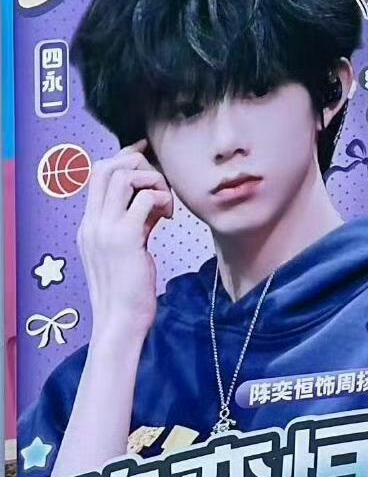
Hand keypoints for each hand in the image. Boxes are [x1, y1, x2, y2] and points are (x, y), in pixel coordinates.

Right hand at [77, 144, 173, 352]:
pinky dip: (162, 199)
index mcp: (89, 225)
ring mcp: (105, 230)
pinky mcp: (124, 239)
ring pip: (124, 177)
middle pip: (107, 167)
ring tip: (165, 204)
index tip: (147, 156)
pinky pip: (145, 199)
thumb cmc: (129, 289)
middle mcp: (92, 223)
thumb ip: (135, 222)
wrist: (120, 321)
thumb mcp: (128, 249)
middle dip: (138, 163)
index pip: (98, 174)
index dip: (124, 158)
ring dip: (152, 181)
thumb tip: (154, 199)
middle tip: (160, 181)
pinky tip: (169, 218)